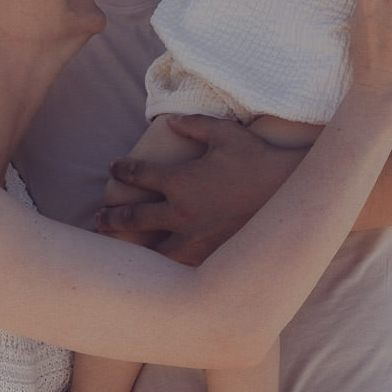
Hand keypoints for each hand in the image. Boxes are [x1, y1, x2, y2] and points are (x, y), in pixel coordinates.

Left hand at [96, 116, 306, 261]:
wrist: (293, 196)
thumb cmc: (259, 159)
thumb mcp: (226, 134)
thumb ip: (193, 125)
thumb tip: (169, 122)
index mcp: (181, 179)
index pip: (138, 174)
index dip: (123, 170)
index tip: (114, 169)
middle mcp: (181, 212)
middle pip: (134, 216)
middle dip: (112, 217)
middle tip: (99, 218)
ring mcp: (195, 238)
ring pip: (151, 250)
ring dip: (132, 249)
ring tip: (119, 250)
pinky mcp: (210, 256)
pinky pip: (180, 265)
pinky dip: (164, 266)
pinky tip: (156, 269)